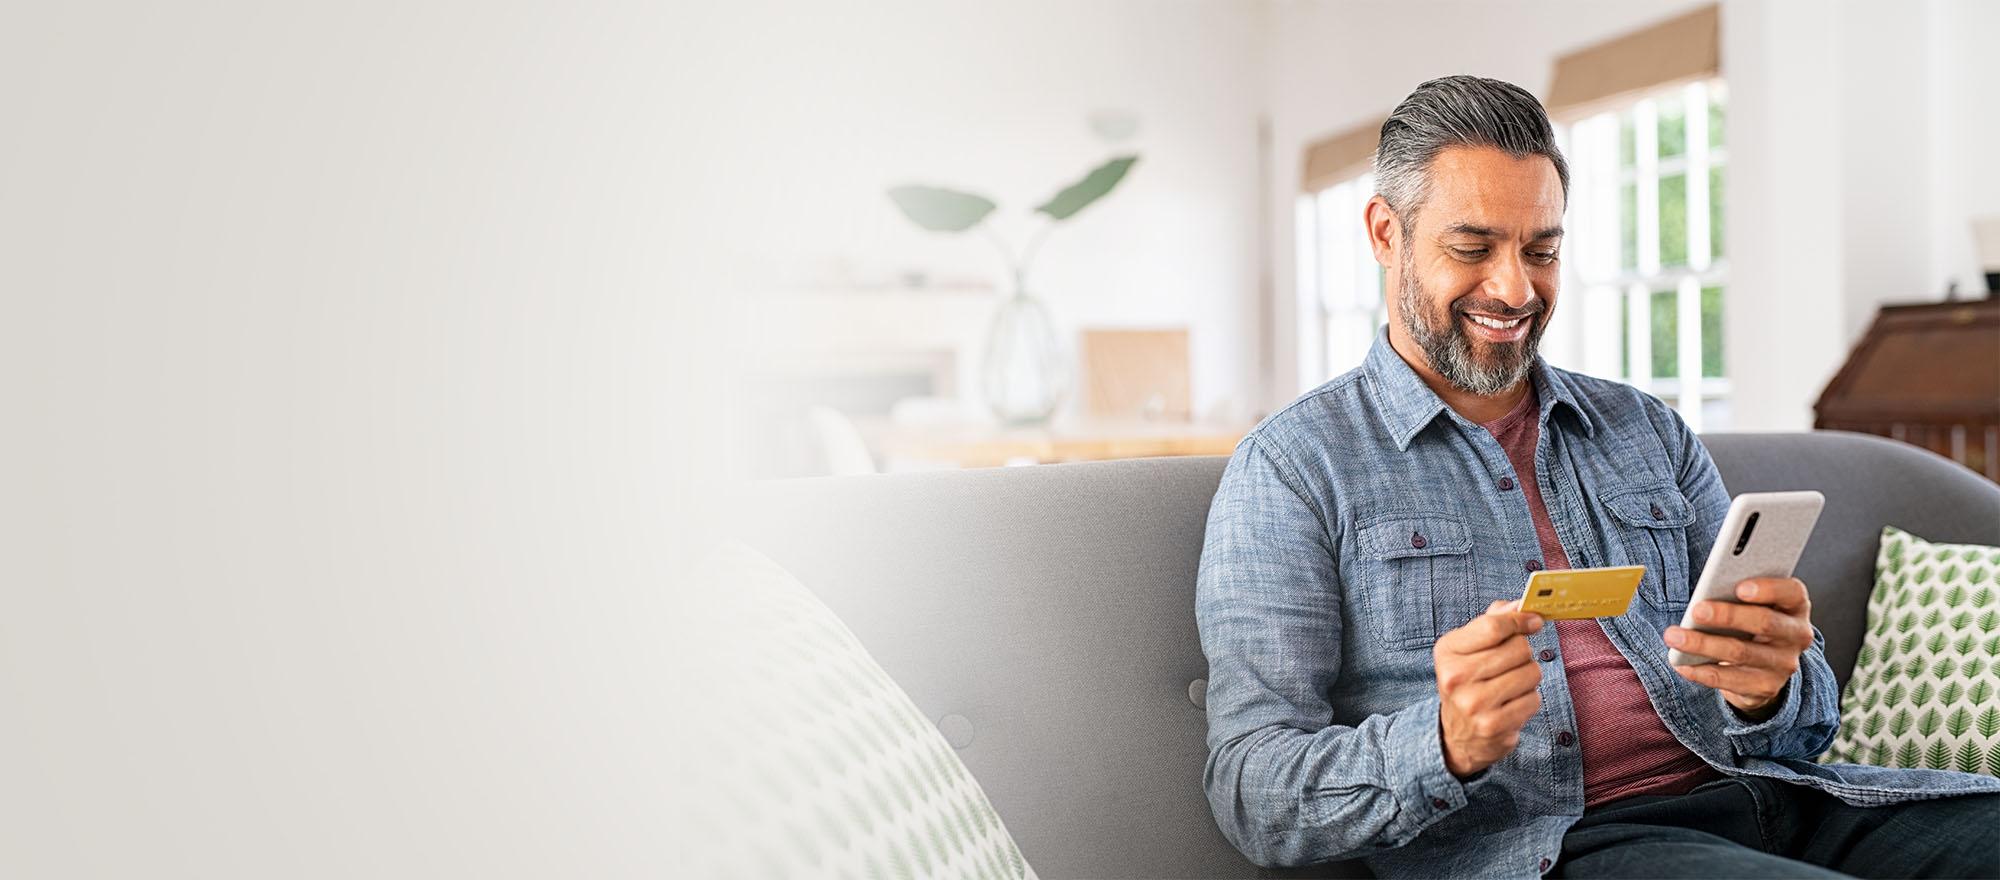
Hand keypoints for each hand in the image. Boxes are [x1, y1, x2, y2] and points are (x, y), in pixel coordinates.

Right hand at [1435, 599, 1544, 778]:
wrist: (1458, 734)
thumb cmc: (1468, 682)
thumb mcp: (1469, 649)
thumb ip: (1492, 622)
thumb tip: (1520, 604)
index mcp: (1447, 651)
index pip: (1493, 626)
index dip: (1520, 620)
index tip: (1534, 621)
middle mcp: (1456, 677)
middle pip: (1518, 648)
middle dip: (1524, 652)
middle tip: (1513, 663)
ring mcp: (1474, 703)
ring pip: (1531, 673)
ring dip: (1528, 677)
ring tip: (1511, 685)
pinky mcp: (1494, 725)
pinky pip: (1533, 700)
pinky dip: (1529, 700)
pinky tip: (1511, 704)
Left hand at [1665, 577, 1813, 718]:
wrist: (1762, 666)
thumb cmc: (1748, 622)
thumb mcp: (1750, 605)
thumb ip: (1735, 595)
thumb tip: (1704, 598)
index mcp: (1794, 606)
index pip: (1791, 592)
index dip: (1769, 589)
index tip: (1740, 587)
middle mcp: (1796, 635)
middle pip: (1764, 623)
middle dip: (1727, 616)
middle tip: (1696, 611)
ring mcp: (1784, 663)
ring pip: (1741, 652)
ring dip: (1703, 644)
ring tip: (1674, 636)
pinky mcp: (1766, 686)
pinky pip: (1729, 680)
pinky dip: (1701, 671)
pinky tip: (1681, 664)